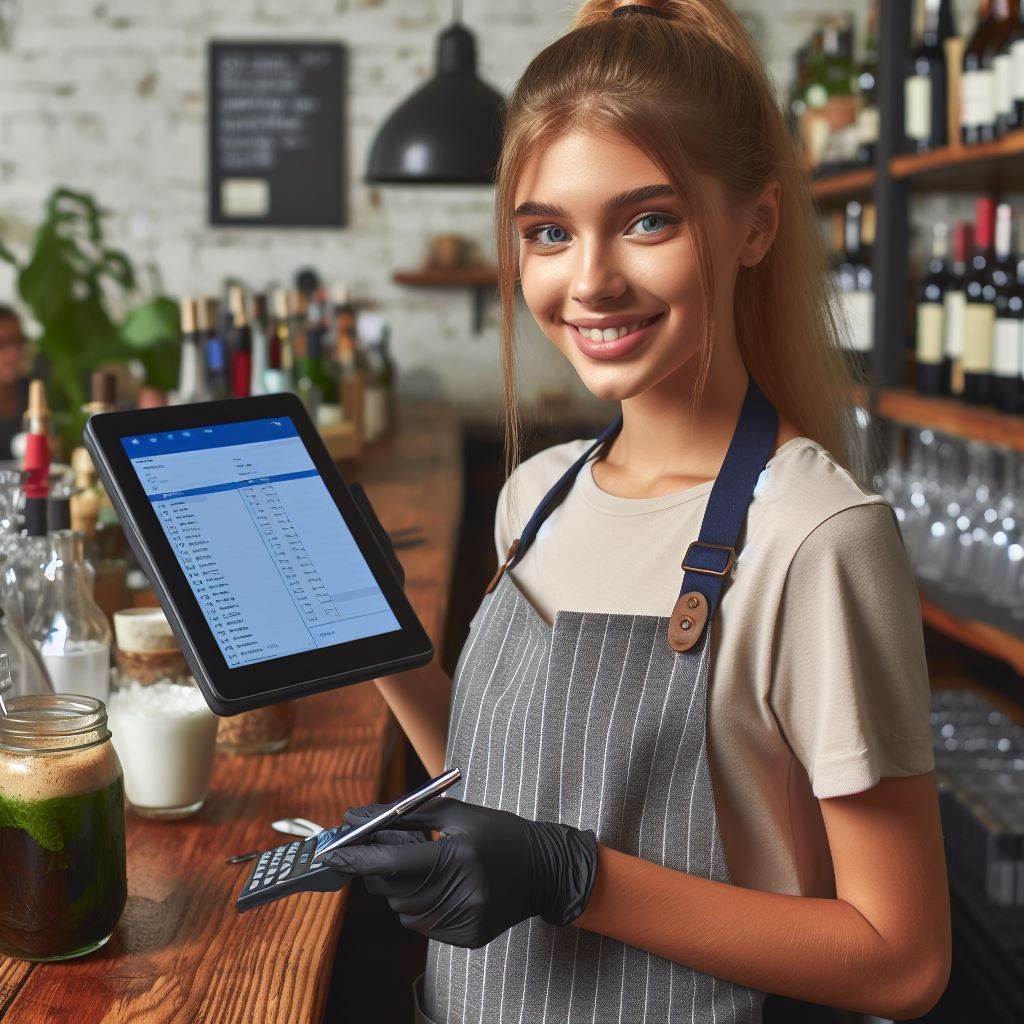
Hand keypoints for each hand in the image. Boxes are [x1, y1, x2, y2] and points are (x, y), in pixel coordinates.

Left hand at [324, 797, 597, 948]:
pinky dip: (420, 906)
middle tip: (381, 851)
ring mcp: (464, 920)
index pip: (393, 861)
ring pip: (403, 911)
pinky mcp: (467, 938)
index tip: (332, 853)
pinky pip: (422, 926)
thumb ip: (403, 815)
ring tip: (428, 867)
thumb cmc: (497, 833)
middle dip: (378, 870)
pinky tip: (443, 888)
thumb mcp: (455, 814)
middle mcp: (461, 893)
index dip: (358, 858)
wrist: (546, 870)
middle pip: (392, 889)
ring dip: (401, 889)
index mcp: (458, 856)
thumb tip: (357, 817)